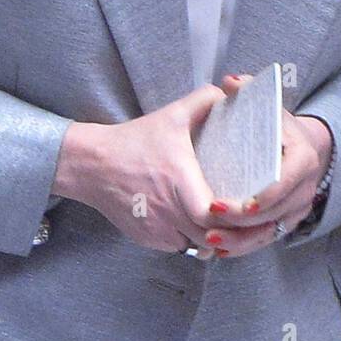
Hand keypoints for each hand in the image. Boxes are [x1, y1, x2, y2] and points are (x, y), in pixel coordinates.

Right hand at [53, 84, 235, 258]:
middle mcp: (168, 209)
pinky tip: (200, 228)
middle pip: (209, 236)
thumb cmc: (133, 141)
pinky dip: (192, 241)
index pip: (210, 213)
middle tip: (248, 222)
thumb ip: (202, 101)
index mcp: (178, 180)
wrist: (92, 165)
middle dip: (230, 233)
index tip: (244, 208)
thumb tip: (231, 92)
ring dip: (213, 240)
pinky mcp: (147, 239)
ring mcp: (157, 229)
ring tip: (227, 227)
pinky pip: (179, 248)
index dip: (231, 217)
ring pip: (196, 246)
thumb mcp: (170, 115)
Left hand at [202, 72, 332, 255]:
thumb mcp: (265, 105)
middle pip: (276, 212)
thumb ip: (246, 91)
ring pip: (269, 233)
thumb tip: (229, 83)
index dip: (266, 195)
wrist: (298, 145)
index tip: (241, 203)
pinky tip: (217, 248)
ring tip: (209, 239)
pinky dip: (242, 247)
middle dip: (244, 221)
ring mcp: (296, 208)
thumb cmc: (275, 124)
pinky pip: (265, 240)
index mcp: (303, 158)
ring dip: (240, 240)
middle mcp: (305, 187)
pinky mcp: (285, 222)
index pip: (287, 181)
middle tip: (211, 218)